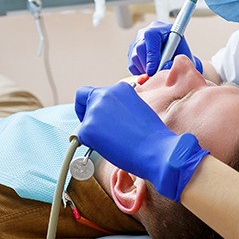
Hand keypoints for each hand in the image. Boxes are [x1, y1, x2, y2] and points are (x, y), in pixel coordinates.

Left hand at [75, 82, 208, 200]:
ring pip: (84, 121)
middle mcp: (105, 95)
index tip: (94, 112)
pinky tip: (110, 147)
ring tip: (113, 142)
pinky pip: (83, 137)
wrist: (155, 149)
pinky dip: (92, 144)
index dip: (91, 102)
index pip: (95, 90)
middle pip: (83, 100)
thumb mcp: (136, 109)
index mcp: (119, 88)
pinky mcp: (87, 128)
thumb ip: (119, 107)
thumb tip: (108, 117)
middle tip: (97, 130)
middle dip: (87, 114)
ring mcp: (95, 111)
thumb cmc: (152, 135)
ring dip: (93, 131)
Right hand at [128, 20, 202, 75]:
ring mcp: (137, 40)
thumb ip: (175, 61)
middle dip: (147, 65)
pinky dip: (140, 71)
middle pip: (140, 47)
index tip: (154, 70)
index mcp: (161, 28)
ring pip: (134, 57)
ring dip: (144, 69)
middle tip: (155, 75)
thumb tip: (164, 67)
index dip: (151, 55)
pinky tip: (151, 70)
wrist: (176, 57)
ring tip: (156, 72)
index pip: (151, 37)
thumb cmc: (181, 56)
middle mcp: (146, 32)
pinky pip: (132, 64)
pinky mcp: (132, 51)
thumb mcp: (183, 57)